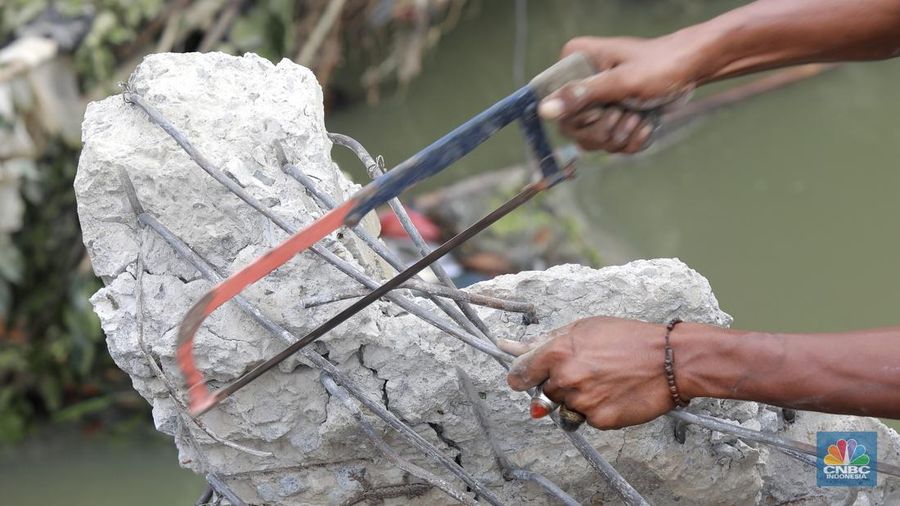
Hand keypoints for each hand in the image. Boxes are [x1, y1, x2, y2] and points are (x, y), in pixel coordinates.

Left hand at [499, 316, 678, 429]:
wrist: (670, 360)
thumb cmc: (628, 338)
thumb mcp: (584, 328)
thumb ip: (544, 341)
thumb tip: (508, 346)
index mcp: (558, 352)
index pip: (519, 374)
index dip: (521, 377)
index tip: (524, 378)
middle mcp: (566, 378)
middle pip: (543, 392)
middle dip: (557, 385)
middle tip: (585, 372)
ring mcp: (582, 401)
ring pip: (564, 407)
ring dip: (577, 399)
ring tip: (604, 382)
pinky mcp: (599, 420)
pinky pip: (585, 419)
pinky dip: (596, 410)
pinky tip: (615, 394)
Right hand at [540, 34, 704, 152]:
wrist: (692, 70)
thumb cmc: (661, 66)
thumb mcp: (622, 82)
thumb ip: (582, 96)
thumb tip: (544, 110)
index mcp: (573, 64)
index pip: (555, 107)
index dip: (583, 117)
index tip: (609, 107)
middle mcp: (577, 84)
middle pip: (573, 131)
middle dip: (608, 129)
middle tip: (628, 110)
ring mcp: (594, 104)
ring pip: (593, 143)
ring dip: (623, 135)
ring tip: (639, 113)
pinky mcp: (610, 120)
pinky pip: (612, 147)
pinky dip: (633, 140)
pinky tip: (645, 123)